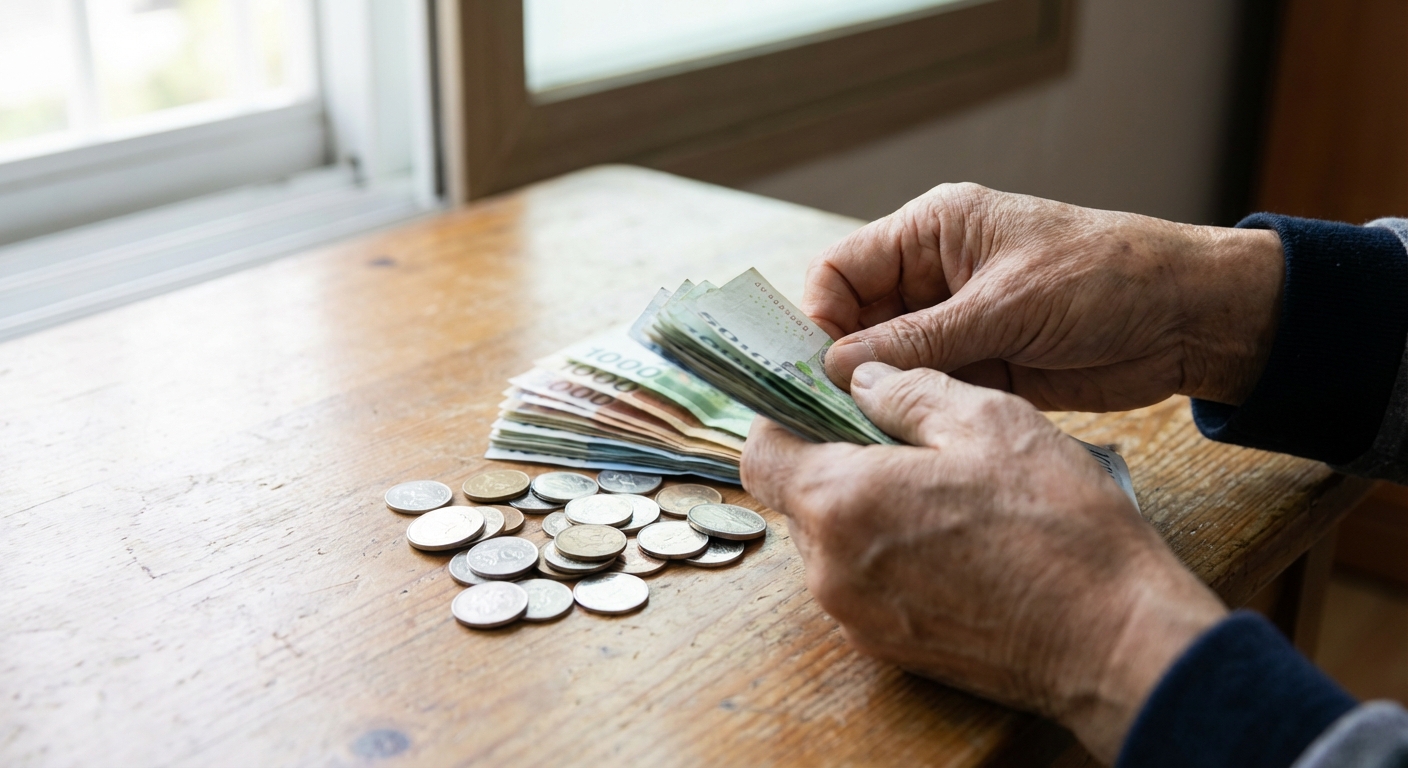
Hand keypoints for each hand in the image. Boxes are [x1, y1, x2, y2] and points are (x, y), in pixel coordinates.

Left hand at [741, 362, 1226, 761]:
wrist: (1112, 639)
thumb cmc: (1057, 529)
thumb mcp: (988, 421)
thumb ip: (907, 390)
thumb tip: (862, 379)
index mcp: (841, 503)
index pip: (761, 454)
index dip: (785, 419)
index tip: (820, 401)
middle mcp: (831, 569)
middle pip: (797, 499)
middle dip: (834, 462)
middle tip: (898, 439)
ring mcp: (857, 617)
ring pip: (832, 542)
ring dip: (865, 510)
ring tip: (938, 490)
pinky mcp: (889, 647)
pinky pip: (864, 583)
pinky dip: (889, 554)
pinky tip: (952, 538)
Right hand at [806, 184, 1285, 410]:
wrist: (1190, 318)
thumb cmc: (1106, 278)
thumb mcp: (1006, 305)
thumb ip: (919, 340)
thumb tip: (838, 368)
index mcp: (933, 232)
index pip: (843, 270)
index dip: (819, 316)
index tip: (814, 368)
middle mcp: (934, 277)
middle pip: (857, 322)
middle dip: (841, 364)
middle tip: (828, 414)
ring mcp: (957, 326)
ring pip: (887, 364)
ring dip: (875, 396)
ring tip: (861, 435)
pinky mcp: (981, 368)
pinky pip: (926, 392)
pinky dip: (911, 416)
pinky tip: (901, 442)